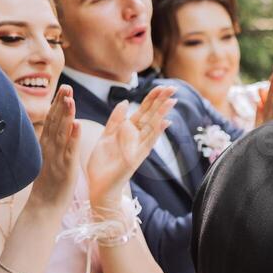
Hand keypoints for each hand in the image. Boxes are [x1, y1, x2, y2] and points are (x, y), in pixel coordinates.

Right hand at [27, 86, 80, 212]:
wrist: (44, 206)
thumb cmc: (49, 184)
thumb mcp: (49, 158)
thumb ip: (52, 143)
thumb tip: (55, 129)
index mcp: (47, 145)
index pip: (52, 120)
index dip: (58, 104)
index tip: (63, 88)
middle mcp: (50, 148)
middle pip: (55, 121)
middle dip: (61, 103)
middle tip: (67, 85)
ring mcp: (57, 157)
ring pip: (62, 132)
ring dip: (66, 114)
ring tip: (71, 98)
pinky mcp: (66, 168)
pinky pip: (70, 150)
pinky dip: (74, 136)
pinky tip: (78, 124)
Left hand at [85, 86, 176, 209]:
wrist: (99, 187)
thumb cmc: (102, 165)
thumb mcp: (106, 136)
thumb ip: (115, 120)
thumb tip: (125, 102)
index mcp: (128, 132)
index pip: (143, 111)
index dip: (151, 99)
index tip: (161, 86)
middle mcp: (137, 138)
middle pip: (151, 116)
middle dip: (161, 102)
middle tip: (173, 88)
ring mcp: (138, 148)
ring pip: (152, 127)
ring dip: (162, 114)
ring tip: (172, 101)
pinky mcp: (135, 158)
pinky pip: (146, 143)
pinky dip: (155, 133)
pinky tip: (164, 123)